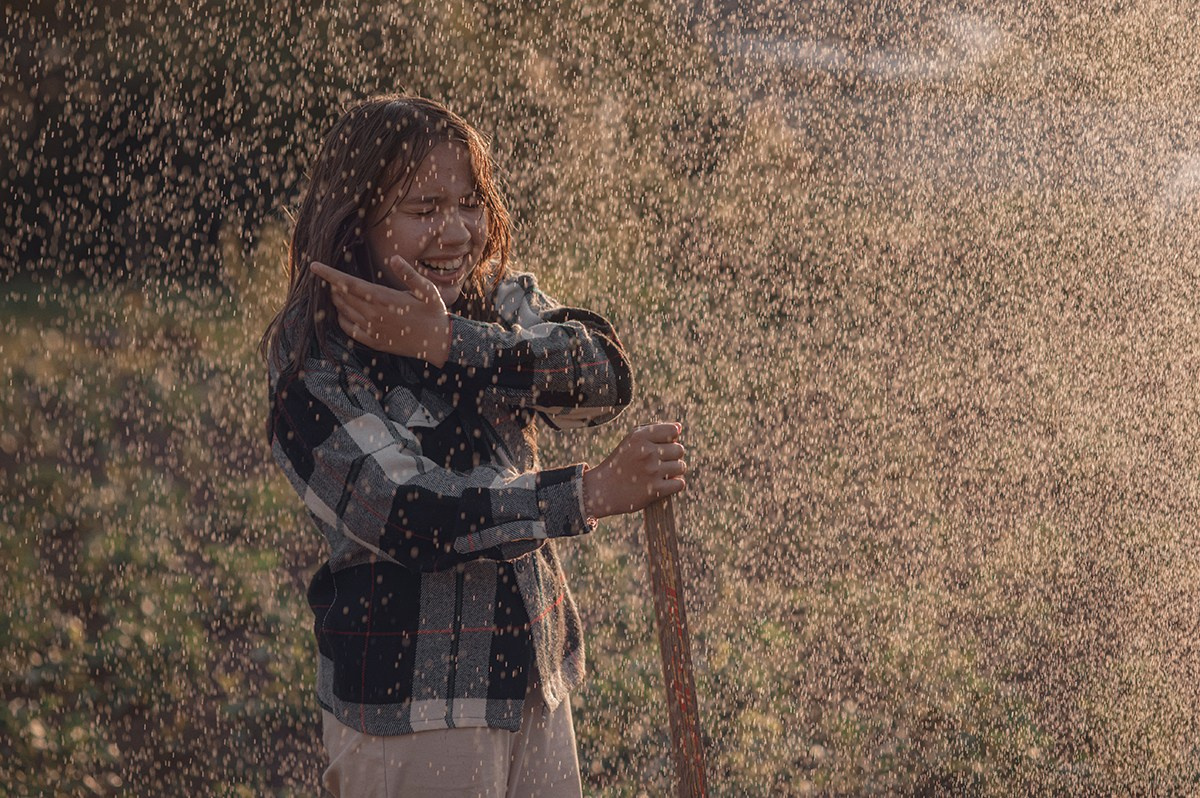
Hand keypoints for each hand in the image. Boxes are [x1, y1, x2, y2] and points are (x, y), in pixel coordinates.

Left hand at [311, 258, 451, 365]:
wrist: (438, 343)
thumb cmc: (434, 313)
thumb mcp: (428, 290)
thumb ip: (410, 274)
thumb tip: (394, 259)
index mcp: (384, 299)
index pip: (348, 284)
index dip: (329, 274)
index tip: (313, 265)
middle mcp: (374, 315)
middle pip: (341, 296)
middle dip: (332, 285)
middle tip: (331, 276)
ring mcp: (372, 330)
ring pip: (343, 311)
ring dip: (336, 300)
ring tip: (336, 290)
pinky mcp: (373, 341)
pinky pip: (348, 329)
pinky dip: (341, 318)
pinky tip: (344, 312)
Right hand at [582, 423, 686, 518]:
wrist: (602, 490)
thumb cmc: (619, 463)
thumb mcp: (630, 441)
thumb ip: (654, 431)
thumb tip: (679, 427)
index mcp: (639, 437)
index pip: (673, 431)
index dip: (671, 439)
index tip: (661, 445)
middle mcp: (647, 452)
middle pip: (679, 449)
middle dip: (672, 456)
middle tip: (659, 462)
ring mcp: (652, 471)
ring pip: (681, 466)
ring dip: (674, 471)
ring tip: (660, 474)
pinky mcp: (656, 490)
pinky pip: (679, 483)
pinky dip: (674, 485)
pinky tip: (663, 484)